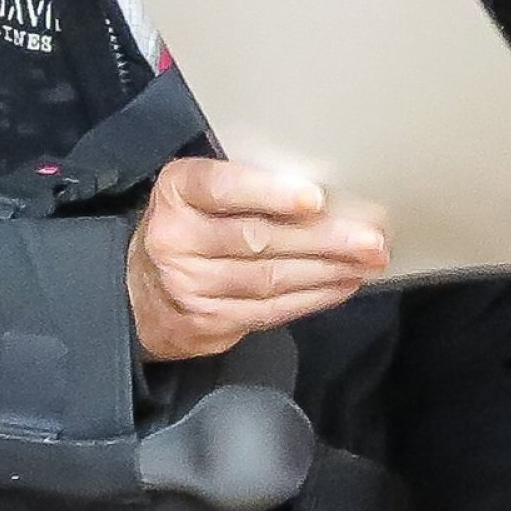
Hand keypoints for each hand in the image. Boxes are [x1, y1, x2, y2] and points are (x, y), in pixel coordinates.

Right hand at [126, 157, 390, 360]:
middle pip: (258, 239)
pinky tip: (342, 284)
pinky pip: (271, 310)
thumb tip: (328, 194)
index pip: (222, 189)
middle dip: (323, 239)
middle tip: (371, 237)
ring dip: (328, 270)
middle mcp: (176, 239)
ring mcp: (190, 285)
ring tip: (368, 260)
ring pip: (270, 278)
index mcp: (176, 193)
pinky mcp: (209, 322)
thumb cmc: (190, 229)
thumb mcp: (199, 195)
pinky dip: (314, 297)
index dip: (269, 193)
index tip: (314, 199)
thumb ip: (246, 189)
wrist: (139, 294)